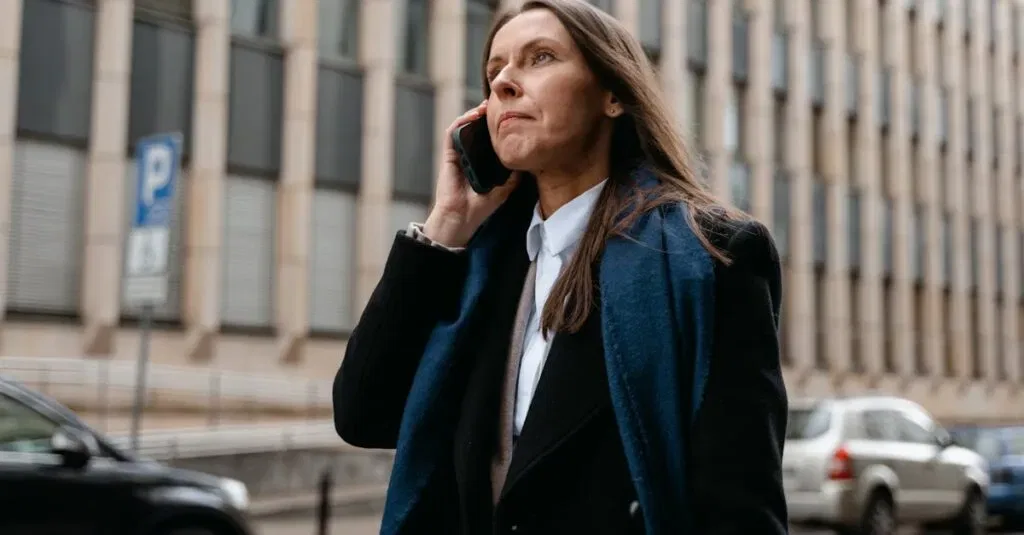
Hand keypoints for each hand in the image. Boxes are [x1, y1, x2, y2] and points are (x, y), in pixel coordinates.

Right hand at [423, 101, 520, 247]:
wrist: (462, 217)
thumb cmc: (481, 206)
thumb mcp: (505, 188)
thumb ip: (514, 174)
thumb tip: (528, 160)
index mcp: (483, 162)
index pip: (489, 139)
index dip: (498, 127)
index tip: (510, 117)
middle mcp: (470, 155)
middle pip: (477, 129)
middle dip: (486, 117)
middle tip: (500, 106)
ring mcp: (459, 154)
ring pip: (464, 127)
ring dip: (473, 114)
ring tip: (485, 107)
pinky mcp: (449, 155)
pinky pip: (452, 133)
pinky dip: (460, 122)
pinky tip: (471, 116)